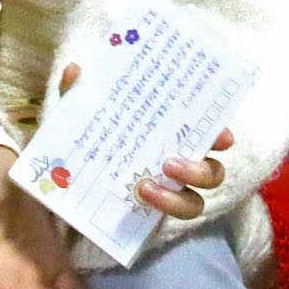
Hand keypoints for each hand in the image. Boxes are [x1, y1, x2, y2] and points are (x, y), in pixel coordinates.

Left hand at [56, 63, 232, 220]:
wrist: (67, 188)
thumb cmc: (87, 142)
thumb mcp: (79, 117)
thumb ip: (79, 95)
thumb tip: (74, 70)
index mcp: (170, 136)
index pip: (205, 134)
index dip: (220, 134)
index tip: (221, 135)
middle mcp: (179, 166)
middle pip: (212, 172)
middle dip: (200, 169)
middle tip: (170, 163)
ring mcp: (170, 193)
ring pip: (196, 202)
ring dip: (177, 197)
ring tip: (146, 188)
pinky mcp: (156, 216)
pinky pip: (173, 218)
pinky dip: (162, 207)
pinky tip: (141, 198)